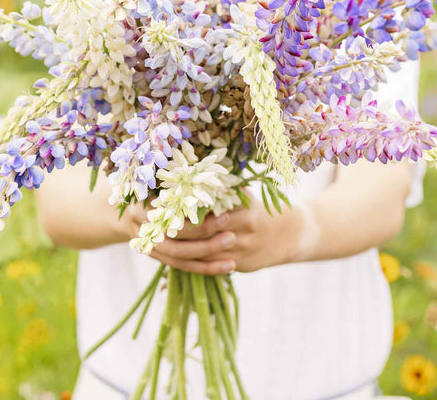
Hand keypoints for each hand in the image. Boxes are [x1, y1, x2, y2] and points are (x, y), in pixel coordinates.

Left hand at [124, 191, 303, 275]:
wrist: (288, 235)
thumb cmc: (259, 208)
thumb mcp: (243, 194)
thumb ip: (220, 187)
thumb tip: (189, 171)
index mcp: (240, 207)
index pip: (203, 206)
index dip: (179, 205)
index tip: (158, 201)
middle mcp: (240, 229)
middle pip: (199, 231)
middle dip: (174, 227)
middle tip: (148, 222)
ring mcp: (239, 250)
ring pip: (201, 251)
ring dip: (177, 247)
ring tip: (154, 239)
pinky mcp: (238, 265)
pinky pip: (209, 266)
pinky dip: (190, 260)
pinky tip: (172, 255)